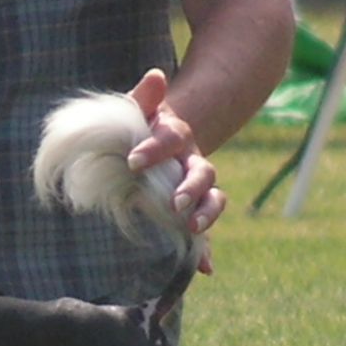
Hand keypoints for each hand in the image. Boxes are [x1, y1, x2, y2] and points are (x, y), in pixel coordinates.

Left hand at [126, 69, 221, 274]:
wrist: (159, 140)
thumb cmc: (139, 127)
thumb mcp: (136, 110)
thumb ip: (143, 98)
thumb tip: (154, 76)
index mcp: (176, 136)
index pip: (170, 140)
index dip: (154, 150)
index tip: (132, 161)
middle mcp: (192, 162)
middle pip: (202, 173)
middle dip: (191, 188)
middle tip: (174, 202)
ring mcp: (195, 187)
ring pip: (212, 199)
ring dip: (205, 214)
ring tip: (193, 228)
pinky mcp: (192, 210)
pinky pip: (203, 232)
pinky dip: (204, 251)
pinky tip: (204, 269)